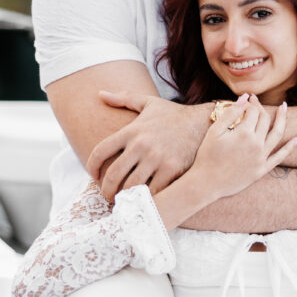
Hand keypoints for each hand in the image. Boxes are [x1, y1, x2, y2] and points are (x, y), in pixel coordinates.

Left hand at [87, 91, 210, 199]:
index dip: (91, 167)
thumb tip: (100, 94)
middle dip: (106, 190)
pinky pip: (153, 192)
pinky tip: (143, 202)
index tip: (93, 176)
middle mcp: (141, 144)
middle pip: (113, 174)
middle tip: (107, 196)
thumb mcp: (148, 103)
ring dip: (124, 198)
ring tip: (124, 202)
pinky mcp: (172, 170)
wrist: (204, 122)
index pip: (100, 151)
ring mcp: (157, 158)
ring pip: (131, 187)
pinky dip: (145, 200)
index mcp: (132, 130)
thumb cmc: (173, 115)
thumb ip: (123, 98)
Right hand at [188, 95, 296, 203]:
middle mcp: (256, 144)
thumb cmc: (207, 155)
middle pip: (264, 120)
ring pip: (277, 134)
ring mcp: (261, 157)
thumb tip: (245, 98)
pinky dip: (290, 147)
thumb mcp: (214, 131)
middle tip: (255, 102)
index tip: (246, 99)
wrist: (207, 183)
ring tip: (284, 107)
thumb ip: (231, 113)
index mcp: (244, 133)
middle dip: (260, 108)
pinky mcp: (262, 169)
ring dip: (282, 119)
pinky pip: (280, 156)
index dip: (250, 103)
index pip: (253, 111)